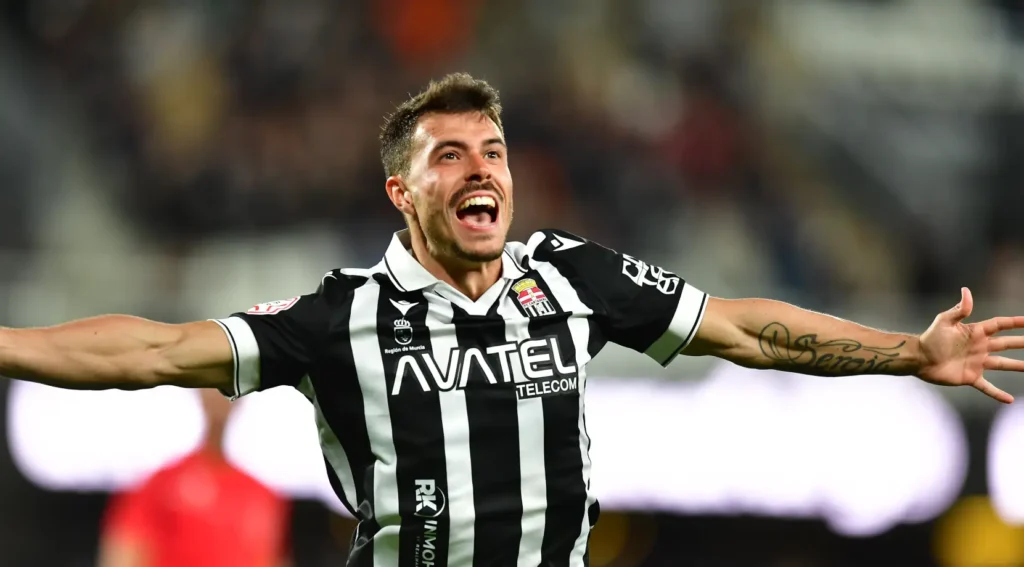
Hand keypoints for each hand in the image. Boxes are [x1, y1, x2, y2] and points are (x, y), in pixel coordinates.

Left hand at [918, 287, 1023, 402]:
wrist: (919, 359)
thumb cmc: (930, 338)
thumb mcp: (944, 321)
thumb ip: (959, 309)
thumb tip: (966, 290)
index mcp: (976, 332)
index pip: (1000, 325)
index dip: (1015, 322)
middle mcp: (980, 347)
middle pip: (1007, 344)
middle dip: (1022, 342)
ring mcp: (977, 363)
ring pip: (1003, 364)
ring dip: (1017, 366)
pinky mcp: (970, 377)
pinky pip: (987, 387)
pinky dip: (998, 393)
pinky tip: (1009, 399)